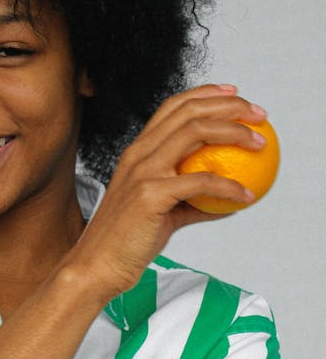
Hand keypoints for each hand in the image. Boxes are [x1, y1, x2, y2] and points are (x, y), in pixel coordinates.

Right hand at [70, 85, 267, 294]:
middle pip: (188, 112)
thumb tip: (230, 200)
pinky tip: (246, 196)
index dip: (206, 94)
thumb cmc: (129, 241)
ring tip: (259, 142)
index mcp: (138, 152)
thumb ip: (194, 201)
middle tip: (258, 114)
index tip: (235, 96)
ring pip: (195, 133)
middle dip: (229, 105)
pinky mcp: (150, 194)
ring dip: (234, 132)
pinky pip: (201, 183)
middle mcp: (138, 154)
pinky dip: (229, 187)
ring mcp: (143, 171)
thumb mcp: (164, 212)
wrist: (98, 264)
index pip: (173, 108)